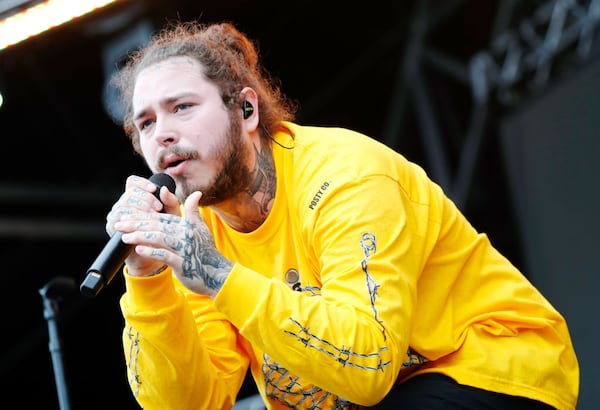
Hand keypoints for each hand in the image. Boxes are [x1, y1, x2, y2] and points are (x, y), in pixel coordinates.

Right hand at [107, 175, 180, 276]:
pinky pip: (119, 218)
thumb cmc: (164, 234)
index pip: (133, 182)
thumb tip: (164, 189)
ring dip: (140, 208)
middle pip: (129, 192)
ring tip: (153, 217)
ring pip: (123, 203)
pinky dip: (132, 219)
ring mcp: (117, 215)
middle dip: (146, 199)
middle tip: (158, 208)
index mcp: (137, 198)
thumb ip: (171, 202)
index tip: (154, 190)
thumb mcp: (172, 217)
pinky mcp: (113, 227)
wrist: (154, 256)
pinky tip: (143, 224)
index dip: (142, 183)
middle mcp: (124, 204)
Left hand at [115, 190, 232, 297]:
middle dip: (137, 223)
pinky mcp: (183, 264)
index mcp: (186, 226)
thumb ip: (193, 211)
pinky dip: (152, 252)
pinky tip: (139, 250)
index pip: (161, 217)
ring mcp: (184, 249)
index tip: (126, 215)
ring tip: (125, 236)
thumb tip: (196, 193)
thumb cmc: (205, 252)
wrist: (217, 275)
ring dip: (141, 236)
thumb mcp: (200, 229)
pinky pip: (165, 255)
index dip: (143, 215)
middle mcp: (185, 235)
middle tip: (119, 223)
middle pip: (157, 226)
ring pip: (159, 238)